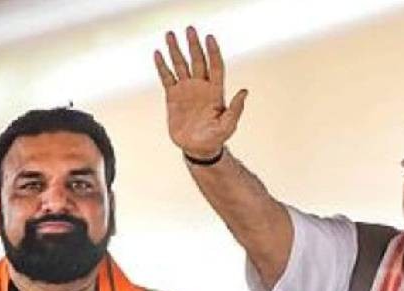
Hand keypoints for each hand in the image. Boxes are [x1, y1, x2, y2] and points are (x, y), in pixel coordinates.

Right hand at [154, 26, 246, 159]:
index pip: (215, 66)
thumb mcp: (228, 125)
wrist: (198, 148)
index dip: (213, 52)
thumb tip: (245, 91)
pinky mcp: (173, 96)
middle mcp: (201, 86)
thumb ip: (236, 109)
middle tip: (190, 29)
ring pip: (181, 65)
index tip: (209, 37)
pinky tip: (158, 54)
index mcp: (215, 91)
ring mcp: (187, 90)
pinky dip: (162, 66)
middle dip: (193, 45)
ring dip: (176, 50)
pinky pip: (167, 77)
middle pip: (197, 61)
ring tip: (170, 34)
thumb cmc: (216, 138)